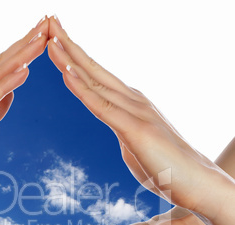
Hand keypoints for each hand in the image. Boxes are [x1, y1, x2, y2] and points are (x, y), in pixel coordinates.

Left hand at [46, 18, 234, 224]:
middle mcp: (132, 100)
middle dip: (68, 45)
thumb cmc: (166, 165)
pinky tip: (66, 73)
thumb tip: (117, 127)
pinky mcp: (135, 129)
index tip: (55, 40)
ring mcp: (134, 111)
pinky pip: (102, 106)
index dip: (74, 56)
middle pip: (93, 69)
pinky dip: (83, 88)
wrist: (196, 182)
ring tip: (50, 38)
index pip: (96, 75)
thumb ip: (123, 130)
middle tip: (48, 22)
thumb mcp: (135, 142)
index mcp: (130, 103)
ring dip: (70, 59)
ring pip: (95, 81)